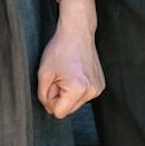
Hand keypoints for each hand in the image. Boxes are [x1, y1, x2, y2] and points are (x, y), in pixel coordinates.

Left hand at [37, 0, 103, 118]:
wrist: (77, 32)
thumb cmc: (60, 49)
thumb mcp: (43, 74)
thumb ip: (43, 96)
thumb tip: (50, 109)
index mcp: (77, 89)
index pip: (59, 113)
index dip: (51, 100)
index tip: (52, 84)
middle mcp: (91, 91)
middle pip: (69, 110)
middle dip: (60, 97)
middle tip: (59, 77)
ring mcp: (98, 88)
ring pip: (76, 103)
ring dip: (68, 93)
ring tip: (67, 74)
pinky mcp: (101, 85)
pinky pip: (84, 95)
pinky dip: (77, 88)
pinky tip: (75, 73)